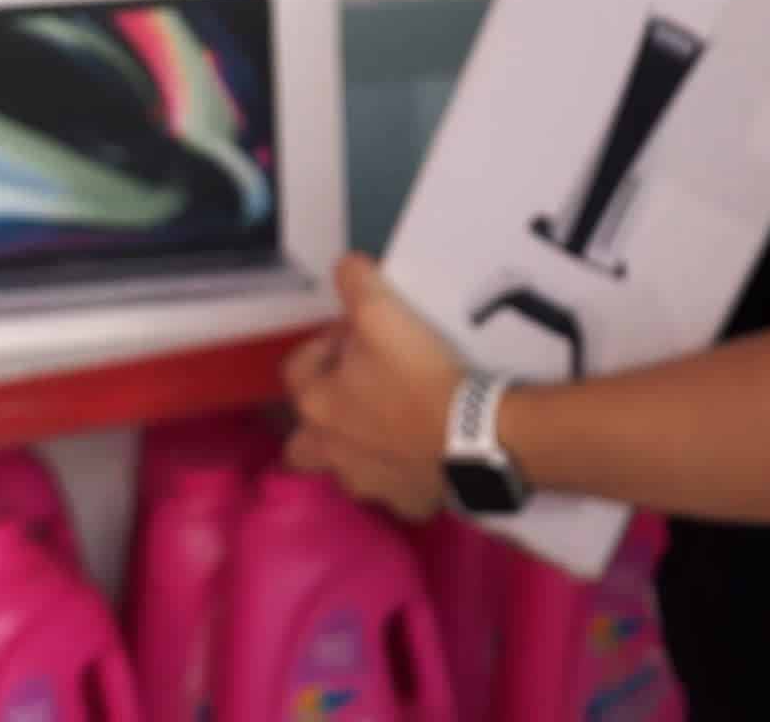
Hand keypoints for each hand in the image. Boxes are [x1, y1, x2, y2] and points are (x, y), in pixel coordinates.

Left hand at [280, 255, 466, 520]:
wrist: (473, 436)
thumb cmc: (420, 375)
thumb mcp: (383, 314)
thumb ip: (356, 283)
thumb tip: (343, 267)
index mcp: (317, 406)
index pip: (296, 368)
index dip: (323, 345)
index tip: (356, 336)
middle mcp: (330, 450)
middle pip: (304, 438)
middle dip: (324, 414)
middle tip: (362, 392)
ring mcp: (365, 482)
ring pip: (346, 466)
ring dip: (359, 447)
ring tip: (394, 424)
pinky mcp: (403, 502)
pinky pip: (393, 489)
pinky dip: (402, 474)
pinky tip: (425, 455)